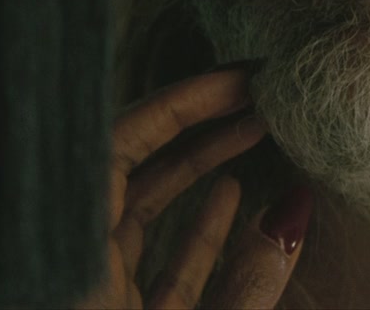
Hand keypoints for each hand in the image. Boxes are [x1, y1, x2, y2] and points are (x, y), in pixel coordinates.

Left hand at [80, 67, 311, 308]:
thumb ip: (244, 286)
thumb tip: (292, 213)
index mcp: (77, 261)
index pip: (114, 149)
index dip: (175, 106)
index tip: (234, 81)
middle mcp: (77, 267)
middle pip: (126, 167)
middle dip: (190, 122)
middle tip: (249, 88)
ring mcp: (96, 295)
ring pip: (141, 211)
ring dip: (197, 168)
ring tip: (253, 128)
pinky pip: (153, 263)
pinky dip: (194, 229)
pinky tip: (231, 194)